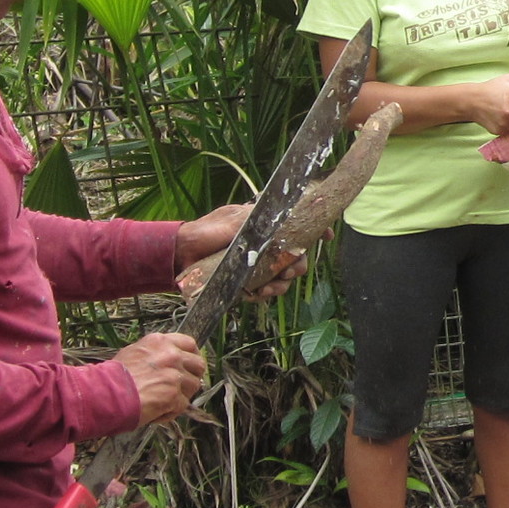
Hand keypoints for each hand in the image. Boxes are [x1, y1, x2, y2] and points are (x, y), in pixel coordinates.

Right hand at [117, 332, 205, 425]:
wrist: (104, 394)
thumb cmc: (112, 377)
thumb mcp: (133, 353)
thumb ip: (154, 355)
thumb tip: (170, 362)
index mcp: (160, 342)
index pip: (189, 343)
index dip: (192, 356)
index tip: (190, 366)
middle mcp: (170, 355)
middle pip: (198, 364)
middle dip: (193, 376)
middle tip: (182, 387)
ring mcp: (174, 375)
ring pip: (193, 386)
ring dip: (181, 396)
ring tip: (162, 402)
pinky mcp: (174, 395)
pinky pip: (182, 405)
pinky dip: (171, 412)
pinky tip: (156, 413)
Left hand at [174, 203, 304, 300]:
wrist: (182, 254)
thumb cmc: (207, 231)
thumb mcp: (237, 218)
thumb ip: (261, 217)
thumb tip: (286, 214)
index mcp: (265, 228)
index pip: (296, 229)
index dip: (314, 232)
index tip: (326, 237)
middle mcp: (264, 248)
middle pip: (295, 258)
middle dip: (298, 266)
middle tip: (291, 270)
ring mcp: (256, 267)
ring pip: (283, 278)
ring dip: (281, 284)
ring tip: (270, 287)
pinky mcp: (246, 283)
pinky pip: (265, 291)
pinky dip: (264, 294)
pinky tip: (256, 293)